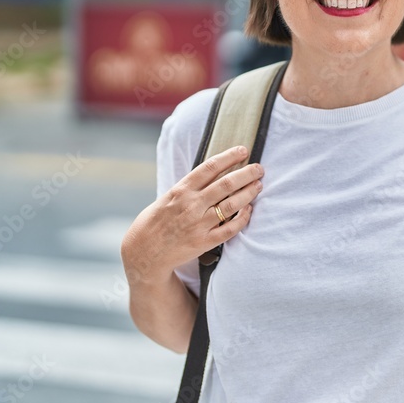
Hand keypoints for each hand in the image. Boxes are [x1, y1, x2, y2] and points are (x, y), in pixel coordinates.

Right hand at [122, 146, 263, 283]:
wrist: (144, 252)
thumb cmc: (157, 221)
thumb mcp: (169, 197)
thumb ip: (190, 186)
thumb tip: (214, 172)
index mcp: (181, 190)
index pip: (210, 167)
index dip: (229, 156)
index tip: (243, 150)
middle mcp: (191, 205)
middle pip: (226, 183)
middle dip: (247, 173)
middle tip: (259, 168)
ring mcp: (198, 224)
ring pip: (232, 204)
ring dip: (249, 192)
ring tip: (258, 185)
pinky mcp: (204, 242)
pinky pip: (230, 228)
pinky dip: (243, 217)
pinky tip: (249, 209)